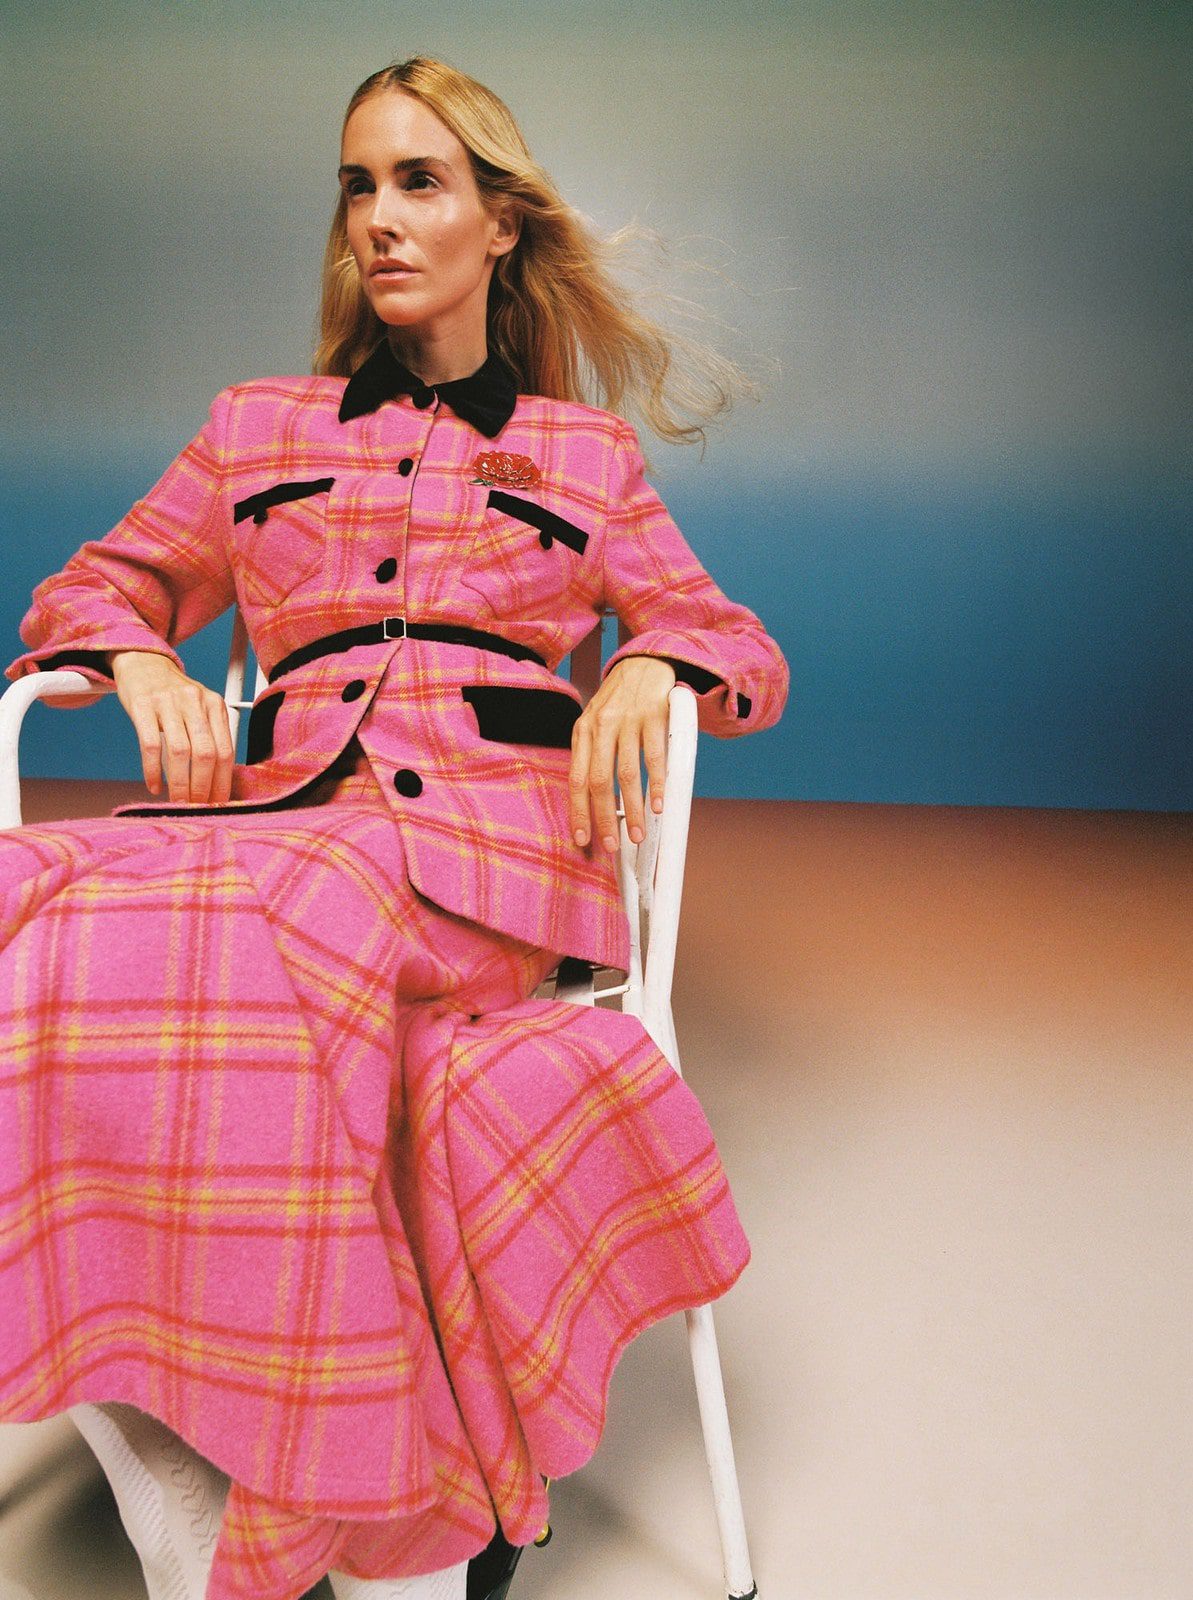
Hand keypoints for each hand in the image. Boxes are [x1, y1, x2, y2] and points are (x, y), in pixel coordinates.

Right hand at [109, 649, 234, 802]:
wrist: (143, 663)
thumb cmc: (173, 694)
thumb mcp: (199, 707)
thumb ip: (209, 736)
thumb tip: (215, 781)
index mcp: (214, 705)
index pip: (225, 751)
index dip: (222, 782)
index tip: (218, 803)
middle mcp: (195, 702)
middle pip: (205, 753)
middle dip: (203, 787)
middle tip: (197, 807)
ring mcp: (168, 702)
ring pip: (180, 752)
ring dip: (180, 783)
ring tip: (178, 801)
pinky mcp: (142, 705)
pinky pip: (150, 745)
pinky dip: (153, 771)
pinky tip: (154, 786)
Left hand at [569, 655, 674, 853]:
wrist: (644, 662)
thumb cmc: (620, 700)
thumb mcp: (597, 722)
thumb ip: (593, 754)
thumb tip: (594, 801)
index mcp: (583, 732)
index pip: (576, 779)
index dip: (578, 811)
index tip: (583, 838)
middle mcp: (601, 726)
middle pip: (598, 781)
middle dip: (604, 818)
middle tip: (611, 845)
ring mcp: (627, 721)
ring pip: (626, 774)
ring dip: (633, 809)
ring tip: (639, 834)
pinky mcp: (653, 716)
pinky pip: (654, 757)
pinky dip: (656, 785)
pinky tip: (659, 804)